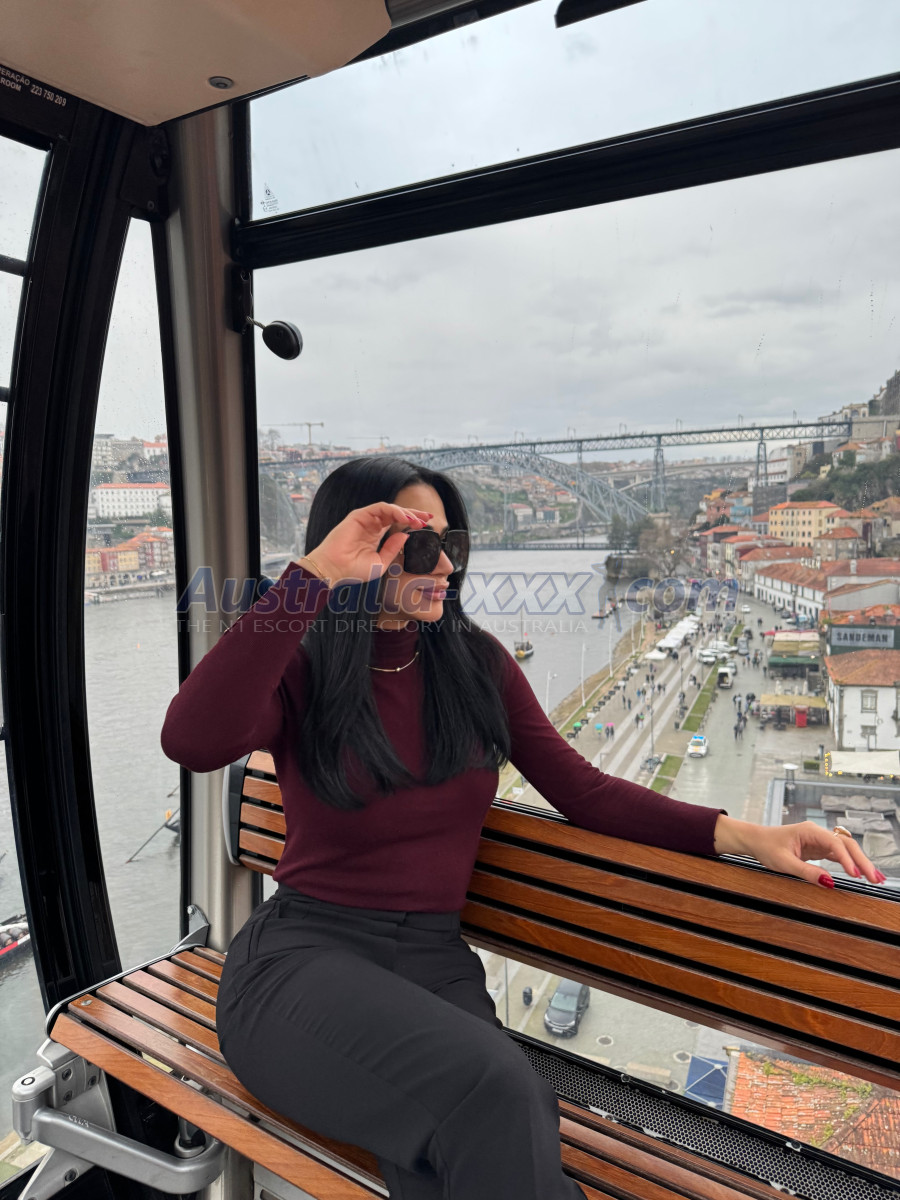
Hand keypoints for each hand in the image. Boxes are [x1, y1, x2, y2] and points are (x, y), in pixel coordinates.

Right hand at [301, 502, 430, 583]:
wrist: (335, 570)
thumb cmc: (354, 570)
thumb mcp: (381, 563)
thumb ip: (393, 549)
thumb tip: (404, 535)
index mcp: (375, 535)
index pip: (396, 523)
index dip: (411, 522)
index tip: (426, 525)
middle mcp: (371, 525)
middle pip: (396, 514)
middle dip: (413, 514)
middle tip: (428, 517)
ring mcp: (364, 519)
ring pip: (389, 509)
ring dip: (405, 513)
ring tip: (417, 521)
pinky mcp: (358, 515)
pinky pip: (380, 508)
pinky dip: (394, 511)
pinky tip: (404, 518)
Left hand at [713, 814, 886, 888]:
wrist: (756, 840)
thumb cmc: (767, 847)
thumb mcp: (784, 863)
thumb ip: (807, 872)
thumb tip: (829, 882)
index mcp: (810, 831)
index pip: (835, 844)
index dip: (848, 859)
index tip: (856, 874)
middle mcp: (818, 833)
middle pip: (846, 844)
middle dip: (862, 861)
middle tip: (876, 878)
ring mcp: (819, 840)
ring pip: (845, 849)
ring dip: (860, 862)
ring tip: (875, 878)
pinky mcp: (818, 848)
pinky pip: (838, 855)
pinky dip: (850, 863)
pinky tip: (860, 873)